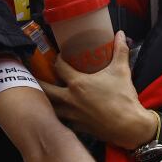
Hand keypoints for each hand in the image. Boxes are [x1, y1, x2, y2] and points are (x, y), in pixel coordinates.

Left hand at [39, 31, 155, 149]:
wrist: (128, 126)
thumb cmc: (123, 98)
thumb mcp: (121, 71)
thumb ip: (120, 51)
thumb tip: (121, 34)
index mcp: (78, 83)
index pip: (59, 67)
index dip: (57, 60)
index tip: (59, 57)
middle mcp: (70, 99)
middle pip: (46, 89)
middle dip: (37, 82)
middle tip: (33, 77)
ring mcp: (72, 114)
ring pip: (51, 107)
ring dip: (46, 100)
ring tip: (42, 95)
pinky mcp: (77, 127)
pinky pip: (62, 120)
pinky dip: (59, 114)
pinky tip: (61, 111)